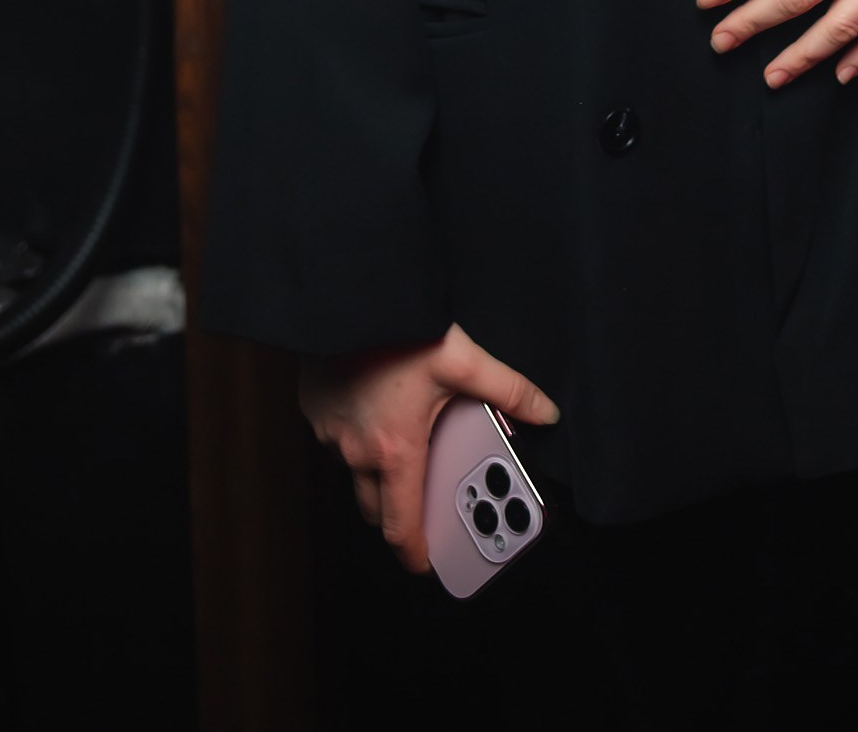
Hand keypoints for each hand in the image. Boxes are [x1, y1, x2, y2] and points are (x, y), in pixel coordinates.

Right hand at [298, 321, 558, 571]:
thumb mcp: (462, 359)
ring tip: (406, 444)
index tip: (425, 563)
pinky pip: (334, 439)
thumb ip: (508, 390)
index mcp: (395, 450)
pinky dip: (354, 436)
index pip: (401, 525)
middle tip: (423, 499)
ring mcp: (329, 431)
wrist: (346, 294)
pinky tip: (375, 409)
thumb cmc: (397, 327)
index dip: (414, 552)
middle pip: (375, 506)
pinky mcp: (313, 408)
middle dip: (398, 511)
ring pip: (353, 470)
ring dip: (375, 469)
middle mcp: (355, 451)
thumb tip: (544, 412)